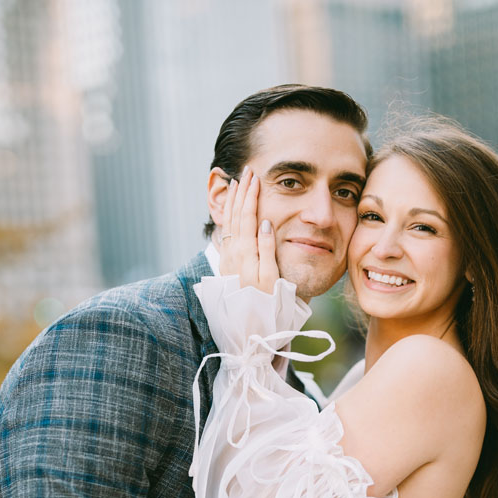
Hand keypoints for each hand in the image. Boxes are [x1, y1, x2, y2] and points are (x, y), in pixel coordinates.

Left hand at [218, 166, 279, 293]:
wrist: (245, 325)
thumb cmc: (264, 304)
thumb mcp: (271, 278)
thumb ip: (267, 249)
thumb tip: (265, 222)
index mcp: (245, 253)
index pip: (247, 216)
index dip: (251, 195)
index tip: (255, 177)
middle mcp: (233, 252)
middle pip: (235, 214)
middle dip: (241, 191)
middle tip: (246, 171)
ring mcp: (228, 257)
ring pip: (228, 221)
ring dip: (232, 200)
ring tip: (236, 183)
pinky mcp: (226, 263)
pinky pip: (226, 232)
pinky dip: (227, 216)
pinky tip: (230, 209)